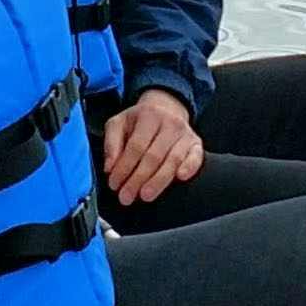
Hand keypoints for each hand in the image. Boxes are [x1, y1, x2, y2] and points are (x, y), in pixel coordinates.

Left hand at [99, 87, 206, 205]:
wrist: (166, 108)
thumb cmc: (140, 121)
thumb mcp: (118, 124)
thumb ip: (111, 144)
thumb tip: (109, 168)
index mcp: (148, 116)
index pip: (136, 146)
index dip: (124, 168)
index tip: (114, 184)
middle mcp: (169, 123)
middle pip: (154, 156)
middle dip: (138, 179)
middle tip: (127, 197)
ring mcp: (185, 134)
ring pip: (173, 159)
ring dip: (159, 181)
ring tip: (146, 195)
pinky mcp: (196, 144)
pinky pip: (196, 157)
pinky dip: (190, 167)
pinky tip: (181, 178)